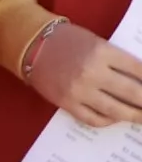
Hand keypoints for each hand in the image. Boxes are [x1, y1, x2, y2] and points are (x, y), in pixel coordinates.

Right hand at [23, 17, 141, 128]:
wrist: (31, 44)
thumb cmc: (69, 40)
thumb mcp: (98, 43)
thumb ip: (118, 61)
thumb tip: (141, 81)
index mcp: (103, 52)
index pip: (140, 70)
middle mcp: (92, 73)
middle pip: (134, 93)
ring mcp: (79, 91)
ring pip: (116, 111)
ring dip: (136, 116)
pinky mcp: (66, 103)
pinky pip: (93, 119)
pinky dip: (109, 121)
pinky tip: (116, 118)